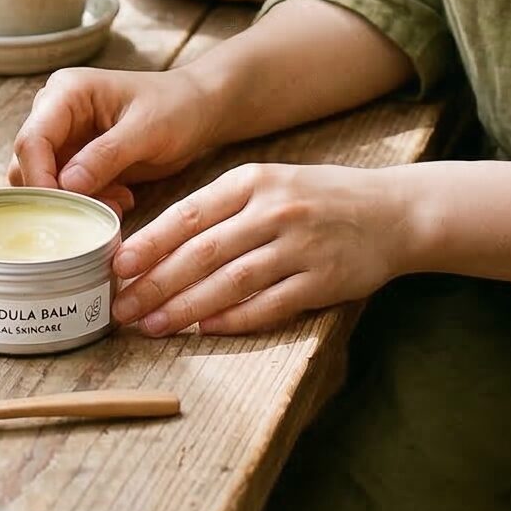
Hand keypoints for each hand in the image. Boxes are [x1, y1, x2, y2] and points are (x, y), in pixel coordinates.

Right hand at [8, 65, 220, 213]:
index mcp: (66, 92)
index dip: (39, 178)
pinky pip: (65, 190)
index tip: (62, 210)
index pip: (32, 140)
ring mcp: (63, 137)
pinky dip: (88, 202)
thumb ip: (106, 155)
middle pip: (28, 163)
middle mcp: (55, 112)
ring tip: (118, 203)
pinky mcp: (75, 159)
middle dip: (59, 195)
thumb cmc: (176, 108)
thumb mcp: (147, 130)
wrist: (196, 111)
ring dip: (75, 202)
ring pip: (44, 181)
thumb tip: (66, 185)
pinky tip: (122, 198)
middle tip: (100, 210)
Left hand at [110, 161, 407, 335]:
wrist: (393, 211)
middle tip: (122, 308)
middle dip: (156, 283)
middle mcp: (273, 210)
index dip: (149, 243)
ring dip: (185, 307)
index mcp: (252, 180)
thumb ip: (222, 208)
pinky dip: (233, 319)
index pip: (189, 214)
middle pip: (201, 252)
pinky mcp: (322, 279)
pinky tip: (204, 330)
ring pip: (229, 281)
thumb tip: (160, 244)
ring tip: (151, 326)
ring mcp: (299, 245)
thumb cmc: (319, 198)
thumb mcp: (270, 184)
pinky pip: (268, 305)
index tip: (118, 266)